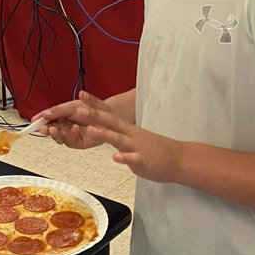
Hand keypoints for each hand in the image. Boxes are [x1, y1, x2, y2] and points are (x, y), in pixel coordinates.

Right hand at [37, 91, 119, 149]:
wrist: (108, 118)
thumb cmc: (92, 109)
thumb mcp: (73, 106)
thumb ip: (58, 110)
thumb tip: (45, 113)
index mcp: (61, 114)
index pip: (47, 117)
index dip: (39, 119)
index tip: (33, 121)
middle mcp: (64, 124)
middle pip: (50, 128)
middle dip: (45, 128)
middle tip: (42, 128)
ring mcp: (70, 134)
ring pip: (57, 137)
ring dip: (54, 133)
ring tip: (53, 129)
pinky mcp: (76, 142)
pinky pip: (69, 141)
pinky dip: (70, 135)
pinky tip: (74, 128)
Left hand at [43, 91, 181, 182]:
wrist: (177, 159)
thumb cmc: (153, 148)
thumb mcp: (132, 136)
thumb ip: (116, 132)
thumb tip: (99, 126)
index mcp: (125, 128)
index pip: (107, 113)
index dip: (94, 104)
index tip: (81, 94)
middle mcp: (129, 134)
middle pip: (109, 122)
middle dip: (93, 115)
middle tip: (78, 109)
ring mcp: (136, 146)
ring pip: (118, 139)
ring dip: (104, 134)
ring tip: (91, 129)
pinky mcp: (143, 160)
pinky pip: (133, 158)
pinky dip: (124, 158)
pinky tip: (116, 158)